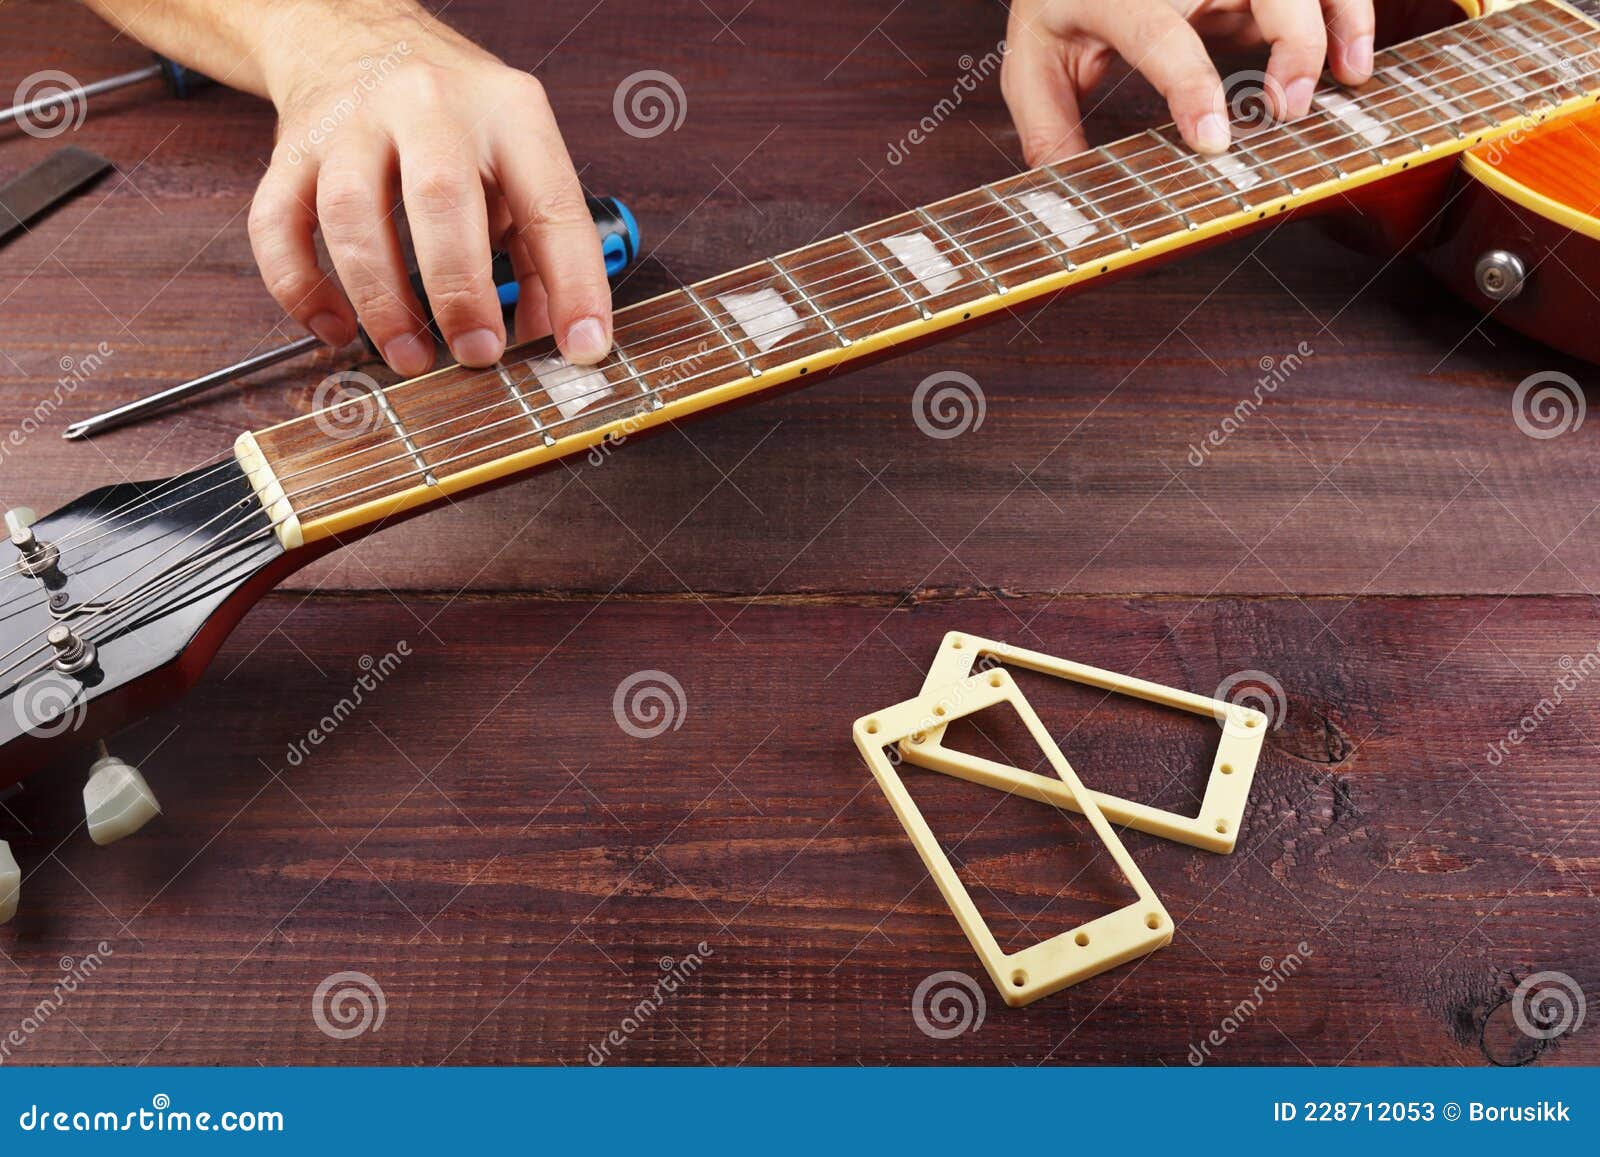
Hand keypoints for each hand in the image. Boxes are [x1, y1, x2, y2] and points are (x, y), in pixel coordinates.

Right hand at [247, 9, 611, 376]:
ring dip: (381, 300)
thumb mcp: (517, 158)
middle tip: (478, 354)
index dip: (574, 282)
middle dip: (462, 290)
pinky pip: (278, 224)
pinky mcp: (292, 149)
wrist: (356, 35)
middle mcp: (429, 106)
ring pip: (351, 213)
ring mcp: (352, 123)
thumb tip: (551, 333)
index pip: (552, 202)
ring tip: (410, 356)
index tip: (583, 348)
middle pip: (441, 199)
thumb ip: (540, 245)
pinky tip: (336, 329)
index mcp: (507, 111)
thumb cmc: (454, 115)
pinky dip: (301, 288)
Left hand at [1002, 0, 1376, 163]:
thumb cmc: (1061, 5)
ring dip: (1339, 22)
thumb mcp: (1034, 63)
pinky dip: (1347, 14)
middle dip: (1292, 44)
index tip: (1214, 141)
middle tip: (1287, 112)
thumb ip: (1048, 125)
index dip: (1192, 87)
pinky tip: (1353, 61)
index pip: (1161, 34)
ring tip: (1349, 80)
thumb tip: (1068, 194)